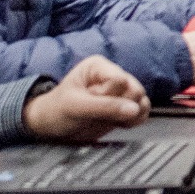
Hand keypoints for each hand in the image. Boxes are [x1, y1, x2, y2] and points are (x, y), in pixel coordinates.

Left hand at [22, 56, 150, 140]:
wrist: (51, 127)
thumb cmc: (57, 111)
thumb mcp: (76, 107)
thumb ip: (105, 107)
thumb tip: (134, 109)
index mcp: (98, 67)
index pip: (120, 80)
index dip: (109, 96)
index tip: (91, 103)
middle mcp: (112, 75)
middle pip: (135, 89)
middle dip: (120, 107)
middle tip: (98, 112)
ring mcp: (120, 91)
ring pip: (142, 100)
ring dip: (130, 115)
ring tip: (110, 120)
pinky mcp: (124, 106)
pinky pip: (143, 111)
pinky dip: (135, 120)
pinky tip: (119, 124)